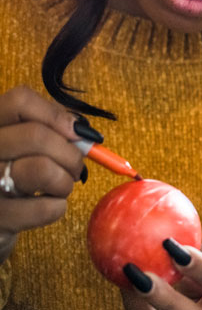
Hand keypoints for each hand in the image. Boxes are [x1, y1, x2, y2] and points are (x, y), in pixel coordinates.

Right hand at [0, 86, 85, 263]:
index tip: (75, 133)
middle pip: (36, 135)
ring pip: (41, 169)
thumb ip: (48, 132)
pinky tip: (47, 207)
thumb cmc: (10, 178)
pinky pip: (45, 208)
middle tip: (75, 168)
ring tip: (60, 187)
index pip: (20, 101)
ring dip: (65, 181)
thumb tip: (83, 133)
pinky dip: (58, 207)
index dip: (55, 115)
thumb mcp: (20, 148)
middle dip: (70, 154)